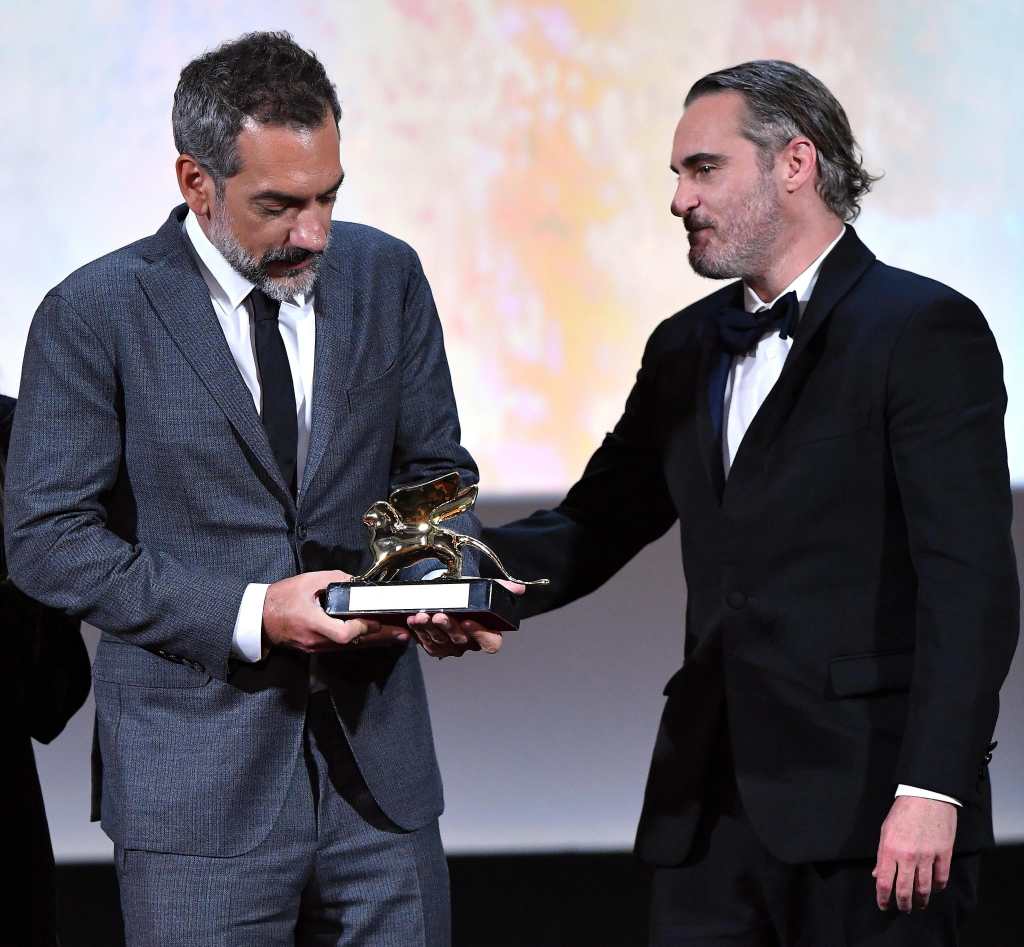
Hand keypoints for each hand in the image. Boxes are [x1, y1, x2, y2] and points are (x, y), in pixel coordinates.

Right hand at [262, 570, 408, 652]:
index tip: (377, 620)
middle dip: (382, 637)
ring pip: (352, 646)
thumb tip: (355, 580)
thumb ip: (333, 579)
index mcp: (314, 623)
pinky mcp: (317, 647)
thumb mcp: (307, 581)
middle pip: (355, 643)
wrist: (259, 618)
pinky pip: (343, 646)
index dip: (363, 628)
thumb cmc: (281, 598)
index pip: (344, 634)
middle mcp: (317, 640)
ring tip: (397, 636)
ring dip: (375, 640)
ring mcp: (317, 647)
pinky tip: (375, 637)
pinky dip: (361, 641)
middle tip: (404, 634)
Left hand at [407, 581, 524, 657]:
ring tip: (421, 615)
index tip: (468, 620)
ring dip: (429, 628)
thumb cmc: (468, 597)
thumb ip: (501, 588)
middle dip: (448, 627)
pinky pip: (427, 643)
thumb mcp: (485, 589)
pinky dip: (418, 632)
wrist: (449, 598)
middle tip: (439, 615)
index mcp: (488, 633)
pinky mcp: (435, 647)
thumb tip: (518, 589)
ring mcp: (452, 647)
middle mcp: (470, 643)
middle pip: (461, 640)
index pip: (490, 643)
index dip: (480, 634)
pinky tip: (413, 620)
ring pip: (441, 642)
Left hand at [873, 796, 956, 912]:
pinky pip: (941, 879)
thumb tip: (876, 874)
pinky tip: (933, 889)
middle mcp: (907, 856)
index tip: (883, 905)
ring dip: (921, 900)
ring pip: (924, 889)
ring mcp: (927, 856)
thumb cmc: (903, 812)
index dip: (883, 898)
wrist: (926, 796)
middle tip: (903, 909)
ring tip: (919, 904)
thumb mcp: (885, 831)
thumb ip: (881, 855)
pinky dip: (937, 888)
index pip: (883, 881)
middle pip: (904, 891)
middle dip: (902, 904)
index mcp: (889, 849)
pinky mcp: (943, 854)